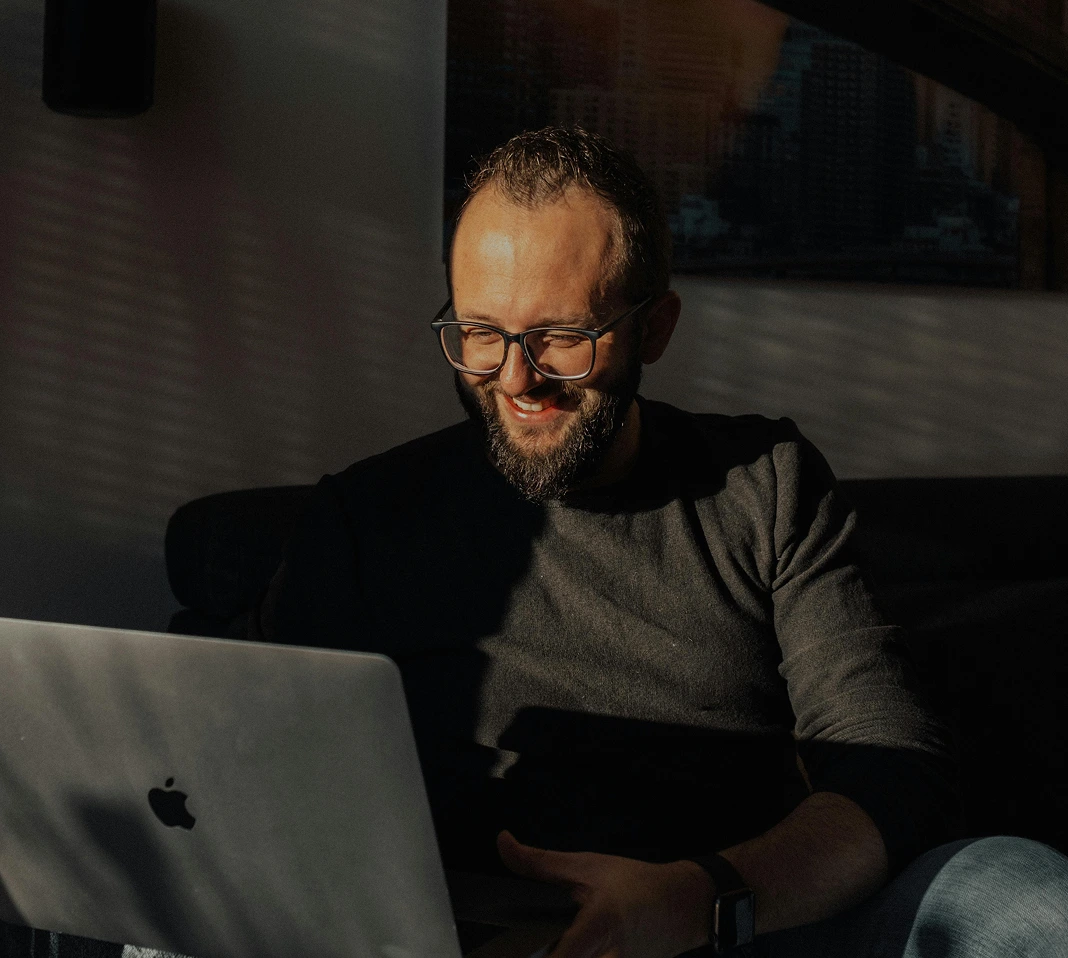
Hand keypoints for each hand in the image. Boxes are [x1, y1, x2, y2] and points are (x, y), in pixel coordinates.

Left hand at [496, 830, 713, 957]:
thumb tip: (503, 843)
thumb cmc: (636, 883)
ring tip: (551, 943)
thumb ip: (540, 863)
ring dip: (565, 953)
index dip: (544, 956)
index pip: (566, 956)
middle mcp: (612, 957)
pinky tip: (572, 947)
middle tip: (522, 946)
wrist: (684, 905)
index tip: (513, 951)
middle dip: (550, 952)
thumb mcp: (587, 865)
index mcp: (601, 924)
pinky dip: (580, 955)